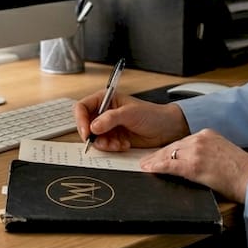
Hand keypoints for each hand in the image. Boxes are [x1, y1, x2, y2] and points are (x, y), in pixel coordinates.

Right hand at [72, 91, 189, 150]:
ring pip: (95, 138)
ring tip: (118, 143)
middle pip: (85, 124)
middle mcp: (104, 112)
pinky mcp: (114, 138)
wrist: (166, 129)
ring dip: (105, 143)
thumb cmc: (151, 114)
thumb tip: (93, 126)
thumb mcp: (130, 113)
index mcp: (105, 99)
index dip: (81, 120)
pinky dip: (112, 147)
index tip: (87, 132)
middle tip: (104, 141)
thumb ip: (110, 118)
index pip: (82, 107)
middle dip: (93, 135)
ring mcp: (109, 126)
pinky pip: (104, 146)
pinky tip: (124, 144)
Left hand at [139, 129, 247, 202]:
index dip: (169, 149)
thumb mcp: (224, 153)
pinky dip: (158, 167)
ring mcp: (197, 151)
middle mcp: (201, 139)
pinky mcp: (194, 166)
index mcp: (208, 134)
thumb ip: (208, 153)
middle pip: (173, 146)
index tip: (161, 154)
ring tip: (145, 166)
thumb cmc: (243, 172)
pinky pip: (170, 165)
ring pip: (169, 154)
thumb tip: (195, 162)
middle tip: (147, 161)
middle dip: (159, 155)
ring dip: (155, 161)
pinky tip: (150, 170)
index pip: (182, 141)